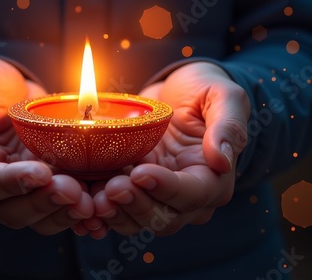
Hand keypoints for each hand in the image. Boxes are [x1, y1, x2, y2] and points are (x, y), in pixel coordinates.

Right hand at [0, 56, 92, 234]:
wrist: (8, 88)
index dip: (15, 182)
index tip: (41, 173)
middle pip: (15, 211)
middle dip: (45, 203)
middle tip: (73, 190)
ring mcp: (21, 192)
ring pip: (40, 217)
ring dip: (65, 213)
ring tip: (89, 201)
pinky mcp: (46, 187)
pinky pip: (60, 208)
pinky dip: (78, 210)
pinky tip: (98, 203)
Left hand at [92, 62, 249, 236]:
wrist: (175, 93)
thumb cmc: (203, 91)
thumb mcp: (223, 97)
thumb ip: (228, 126)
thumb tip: (222, 160)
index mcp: (213, 180)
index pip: (191, 194)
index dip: (165, 188)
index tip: (140, 173)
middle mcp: (186, 198)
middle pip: (163, 218)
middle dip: (136, 205)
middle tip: (112, 187)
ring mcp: (156, 196)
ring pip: (136, 220)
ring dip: (114, 212)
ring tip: (94, 197)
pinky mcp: (132, 189)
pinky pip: (116, 209)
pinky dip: (99, 211)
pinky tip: (83, 200)